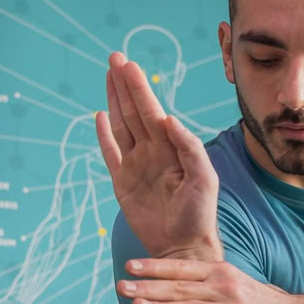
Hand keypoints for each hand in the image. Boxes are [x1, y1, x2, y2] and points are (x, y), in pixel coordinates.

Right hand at [96, 52, 221, 260]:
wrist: (184, 246)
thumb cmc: (200, 215)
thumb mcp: (204, 179)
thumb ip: (190, 148)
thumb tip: (169, 119)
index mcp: (173, 149)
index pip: (153, 112)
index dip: (140, 89)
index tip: (129, 66)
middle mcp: (154, 153)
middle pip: (134, 112)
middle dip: (125, 86)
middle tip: (115, 58)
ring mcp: (137, 166)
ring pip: (122, 126)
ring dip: (114, 101)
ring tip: (108, 77)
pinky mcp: (123, 183)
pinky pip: (111, 154)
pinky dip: (103, 136)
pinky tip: (99, 116)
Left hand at [117, 258, 303, 303]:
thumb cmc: (260, 303)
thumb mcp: (231, 282)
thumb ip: (202, 282)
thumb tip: (167, 281)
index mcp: (220, 274)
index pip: (182, 269)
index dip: (155, 268)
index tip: (129, 267)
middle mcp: (226, 289)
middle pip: (181, 289)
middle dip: (149, 289)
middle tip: (121, 289)